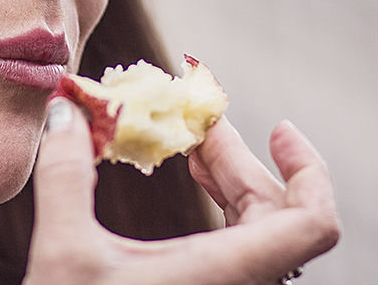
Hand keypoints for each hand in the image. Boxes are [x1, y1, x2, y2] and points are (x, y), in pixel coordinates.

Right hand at [23, 98, 340, 284]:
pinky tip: (199, 185)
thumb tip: (64, 110)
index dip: (310, 170)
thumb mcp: (64, 255)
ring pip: (262, 232)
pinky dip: (227, 211)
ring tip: (197, 147)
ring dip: (234, 182)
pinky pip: (242, 250)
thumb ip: (66, 175)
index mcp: (226, 275)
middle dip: (243, 160)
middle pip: (280, 213)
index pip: (314, 224)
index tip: (279, 130)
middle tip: (205, 124)